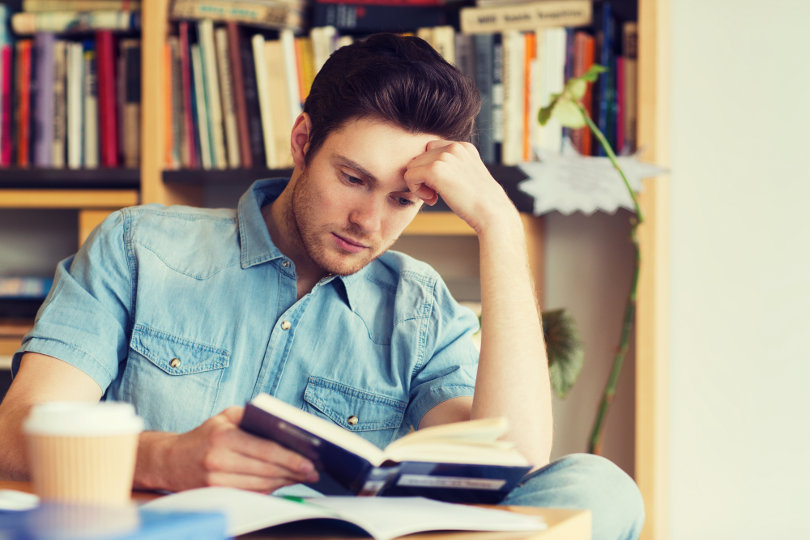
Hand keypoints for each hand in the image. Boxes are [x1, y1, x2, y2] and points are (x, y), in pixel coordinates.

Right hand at [139, 407, 317, 492]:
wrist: (170, 460)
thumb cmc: (204, 435)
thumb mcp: (225, 416)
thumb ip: (252, 415)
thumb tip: (284, 424)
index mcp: (224, 436)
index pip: (266, 450)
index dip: (290, 458)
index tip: (310, 462)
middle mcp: (219, 460)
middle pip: (266, 470)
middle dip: (293, 472)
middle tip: (313, 471)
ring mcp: (216, 481)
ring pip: (261, 484)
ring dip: (285, 482)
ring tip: (302, 476)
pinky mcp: (217, 494)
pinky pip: (251, 492)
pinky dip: (269, 488)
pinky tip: (282, 482)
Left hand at [403, 141, 517, 232]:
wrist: (491, 212)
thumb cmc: (479, 201)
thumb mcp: (467, 175)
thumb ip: (451, 167)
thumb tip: (425, 168)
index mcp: (463, 146)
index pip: (431, 149)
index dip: (431, 168)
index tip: (442, 186)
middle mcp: (454, 147)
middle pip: (419, 157)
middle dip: (423, 177)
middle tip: (436, 194)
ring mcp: (445, 156)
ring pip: (412, 166)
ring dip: (419, 184)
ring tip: (434, 197)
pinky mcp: (435, 169)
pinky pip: (410, 176)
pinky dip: (416, 190)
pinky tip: (432, 199)